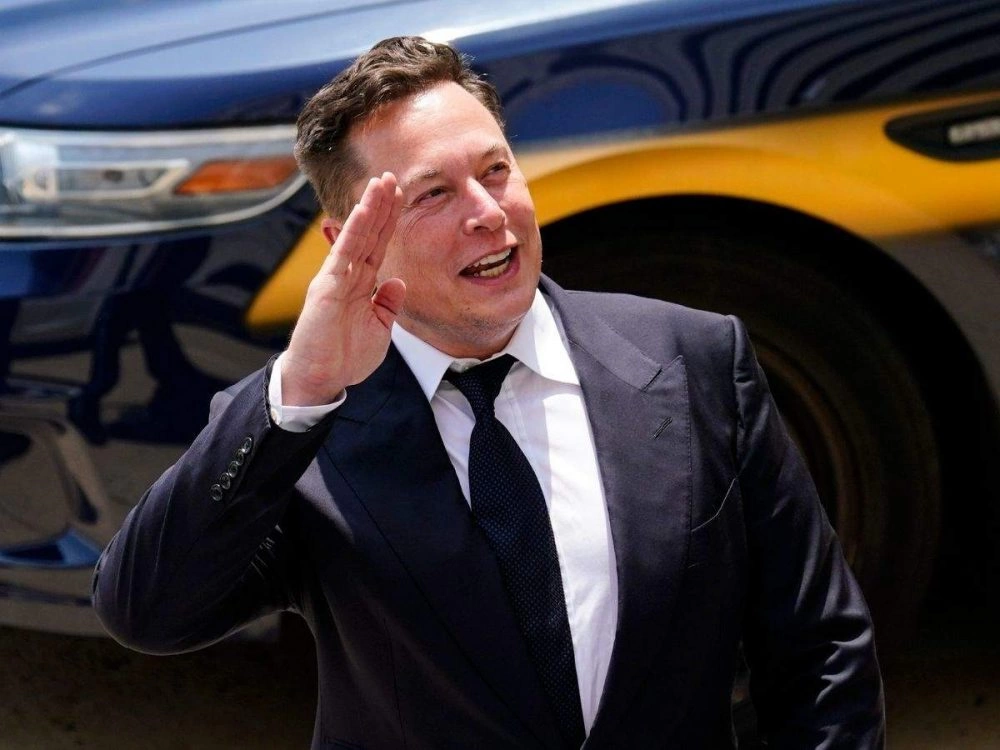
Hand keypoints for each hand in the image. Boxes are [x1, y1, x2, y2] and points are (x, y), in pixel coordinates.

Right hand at [281, 172, 404, 405]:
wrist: (321, 378)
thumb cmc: (345, 357)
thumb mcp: (379, 328)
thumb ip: (388, 304)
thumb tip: (398, 282)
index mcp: (362, 284)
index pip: (378, 245)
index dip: (389, 221)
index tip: (400, 196)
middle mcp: (348, 275)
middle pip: (369, 233)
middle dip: (381, 205)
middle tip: (392, 177)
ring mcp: (336, 277)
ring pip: (356, 235)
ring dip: (370, 207)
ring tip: (381, 182)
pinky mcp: (327, 284)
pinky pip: (343, 251)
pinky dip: (354, 229)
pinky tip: (364, 209)